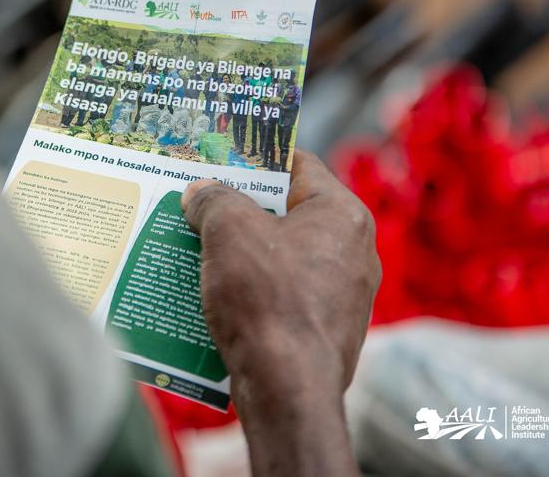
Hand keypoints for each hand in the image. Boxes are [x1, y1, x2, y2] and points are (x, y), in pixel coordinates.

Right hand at [182, 151, 379, 475]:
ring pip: (282, 256)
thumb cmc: (266, 298)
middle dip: (240, 209)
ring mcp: (343, 295)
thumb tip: (200, 193)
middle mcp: (354, 251)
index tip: (219, 160)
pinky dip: (251, 290)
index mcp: (343, 215)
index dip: (256, 158)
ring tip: (195, 249)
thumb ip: (213, 200)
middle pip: (288, 212)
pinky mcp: (326, 331)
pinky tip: (213, 295)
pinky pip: (283, 295)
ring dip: (240, 252)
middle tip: (198, 205)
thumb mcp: (228, 230)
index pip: (299, 165)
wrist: (288, 390)